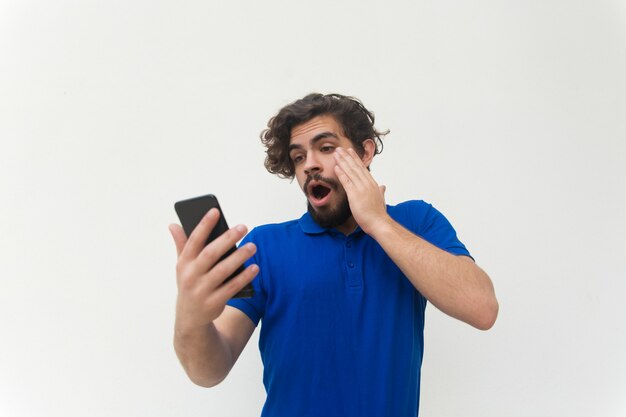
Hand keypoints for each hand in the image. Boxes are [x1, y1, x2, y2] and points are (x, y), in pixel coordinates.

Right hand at [169, 208, 258, 332]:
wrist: (189, 318)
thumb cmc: (190, 283)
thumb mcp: (182, 266)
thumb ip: (181, 245)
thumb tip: (173, 224)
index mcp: (183, 263)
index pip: (193, 240)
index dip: (204, 225)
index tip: (215, 211)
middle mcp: (191, 276)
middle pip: (210, 254)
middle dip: (227, 239)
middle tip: (243, 227)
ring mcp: (202, 290)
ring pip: (223, 270)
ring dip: (239, 257)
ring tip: (253, 246)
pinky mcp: (214, 302)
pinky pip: (232, 287)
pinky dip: (244, 277)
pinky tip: (255, 267)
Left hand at [333, 147, 389, 233]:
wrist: (379, 223)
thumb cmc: (379, 214)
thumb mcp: (381, 199)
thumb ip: (381, 191)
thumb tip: (383, 186)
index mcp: (372, 184)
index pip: (362, 168)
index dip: (355, 159)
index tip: (350, 151)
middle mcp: (367, 183)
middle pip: (355, 167)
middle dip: (347, 156)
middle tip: (339, 148)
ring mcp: (361, 188)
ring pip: (350, 171)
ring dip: (342, 161)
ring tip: (336, 153)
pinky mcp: (355, 195)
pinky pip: (347, 182)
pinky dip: (341, 173)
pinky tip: (336, 167)